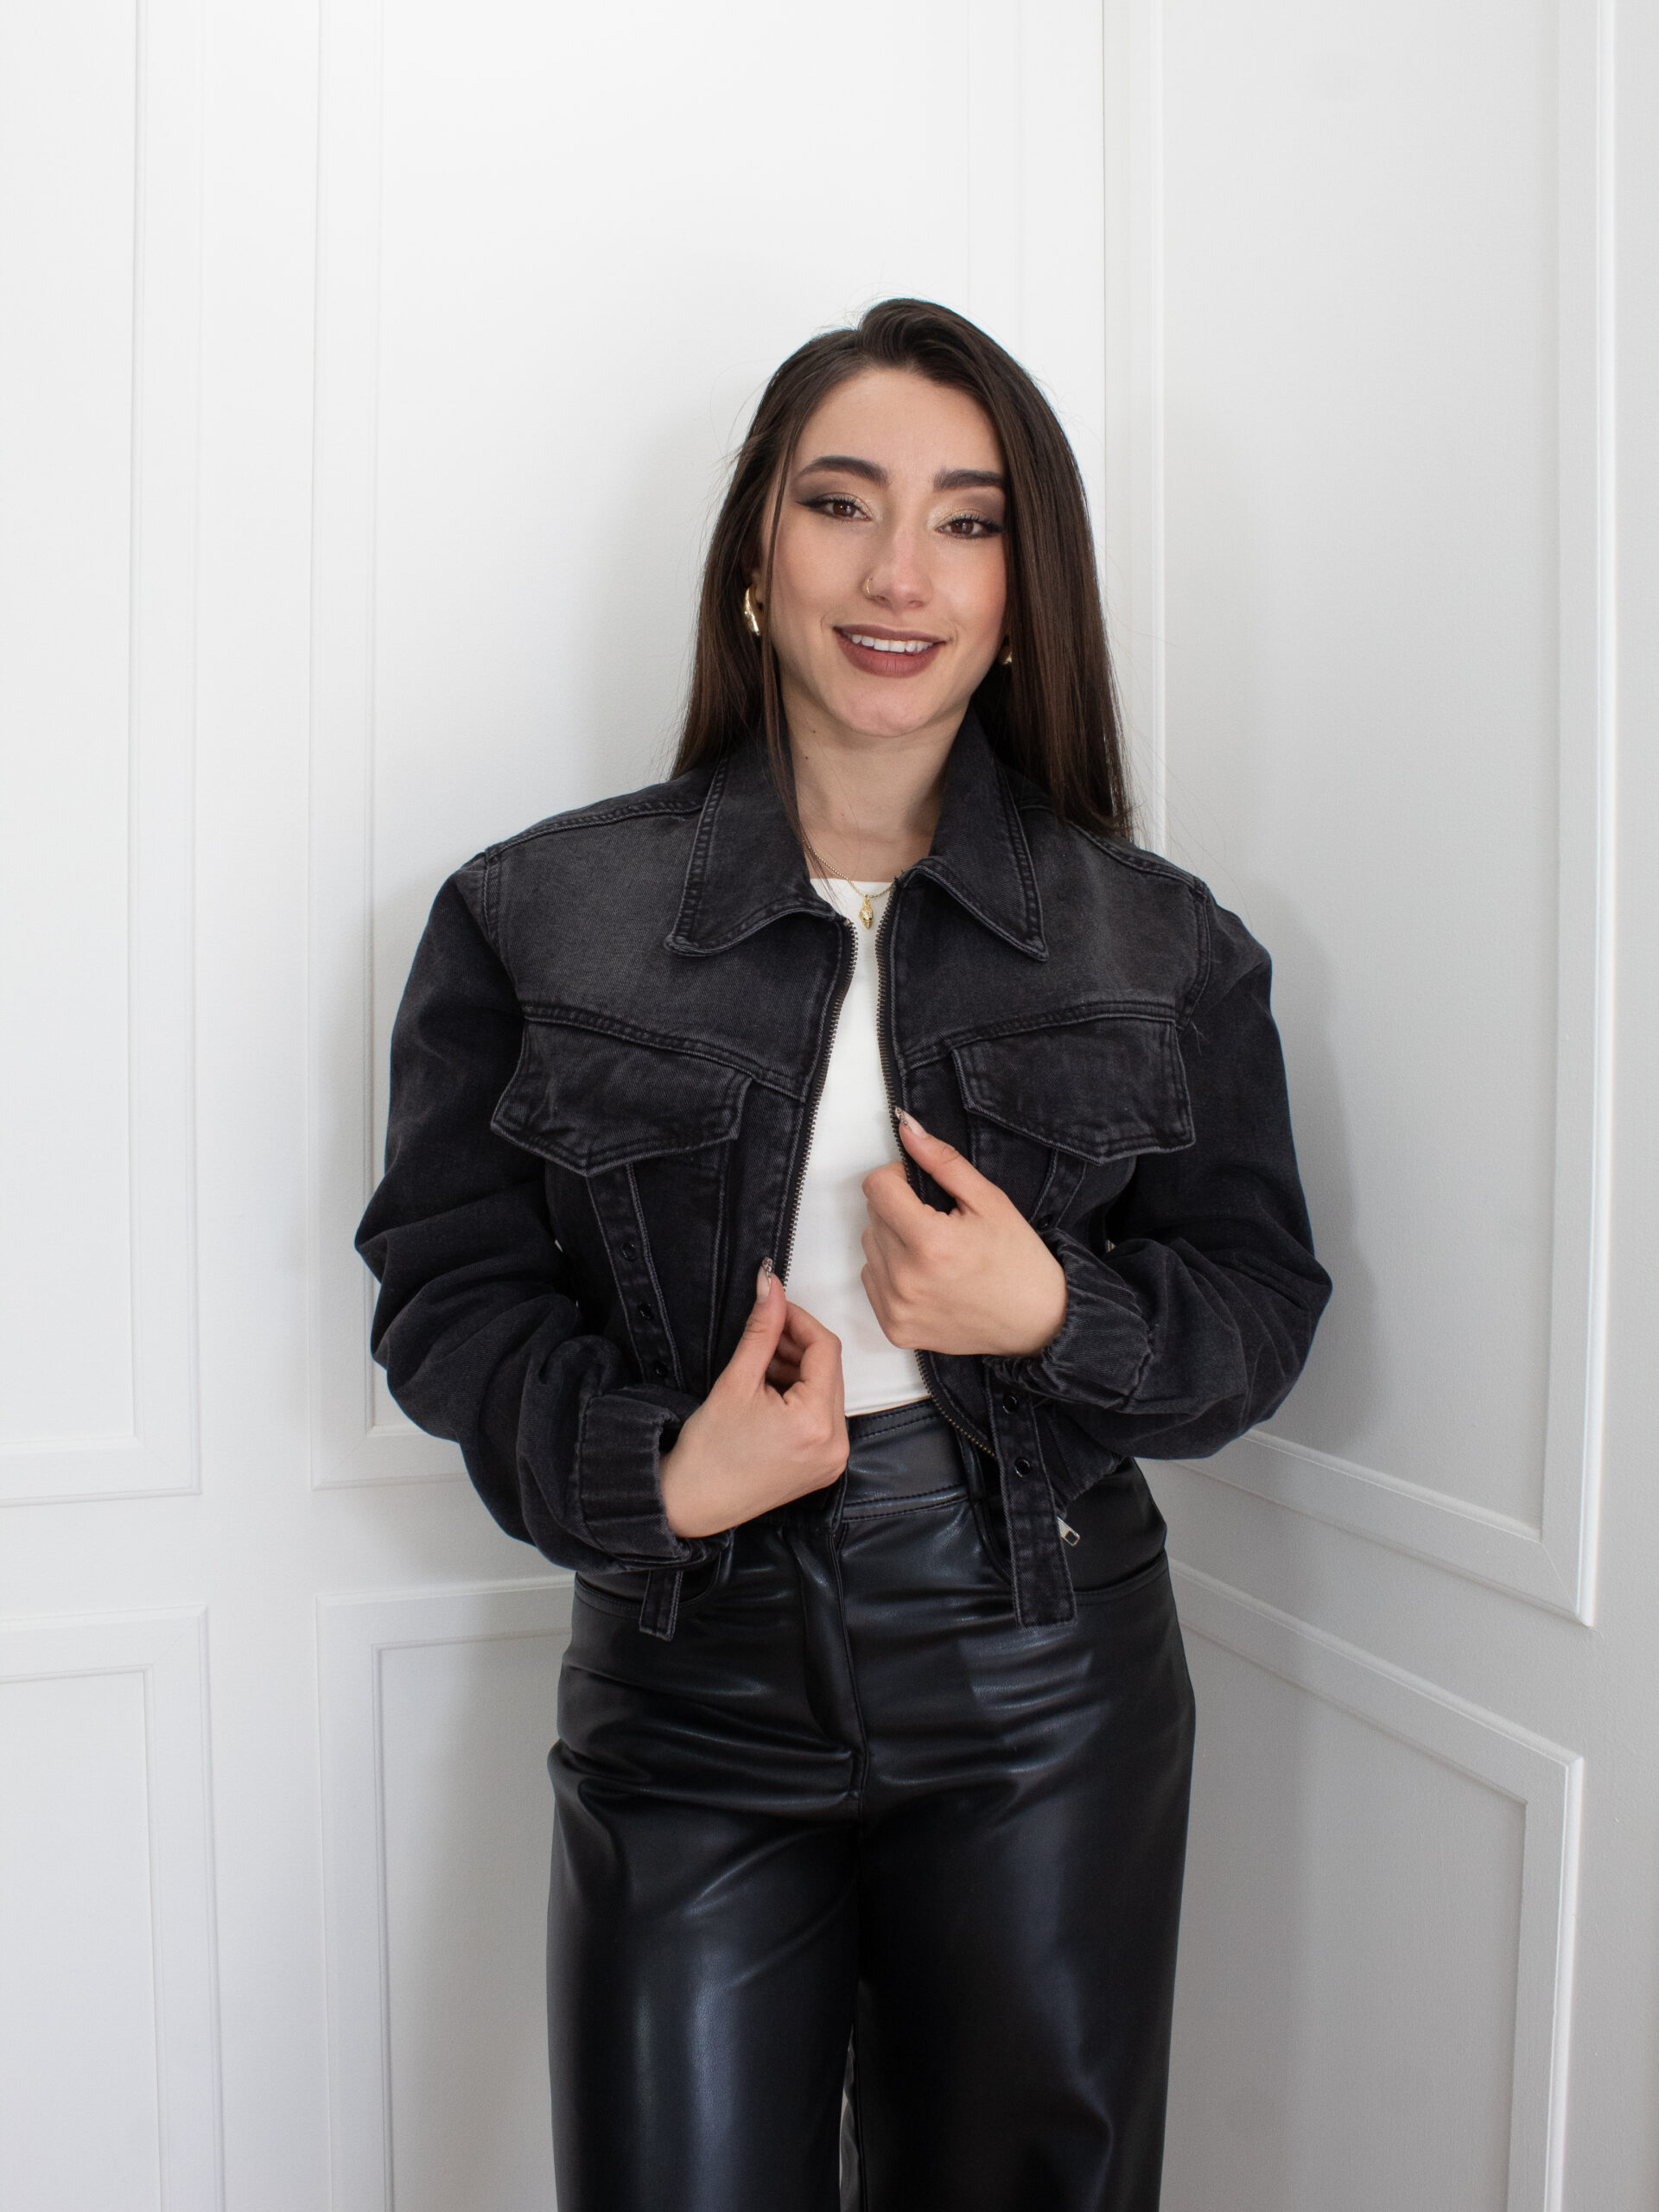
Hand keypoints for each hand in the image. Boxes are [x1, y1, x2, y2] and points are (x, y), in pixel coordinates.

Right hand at [659, 1262, 847, 1537]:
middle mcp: (835, 1444)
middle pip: (830, 1370)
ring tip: (761, 1367)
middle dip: (798, 1345)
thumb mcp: (736, 1381)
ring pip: (827, 1391)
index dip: (801, 1321)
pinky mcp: (824, 1466)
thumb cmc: (708, 1451)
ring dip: (799, 1370)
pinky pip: (823, 1416)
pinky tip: (770, 1392)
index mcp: (816, 1423)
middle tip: (764, 1335)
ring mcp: (832, 1458)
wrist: (693, 1502)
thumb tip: (772, 1287)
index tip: (776, 1307)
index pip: (826, 1349)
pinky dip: (801, 1396)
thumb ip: (762, 1330)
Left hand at [860, 1113, 1067, 1358]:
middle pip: (873, 1216)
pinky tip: (927, 1276)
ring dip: (893, 1240)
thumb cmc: (1019, 1261)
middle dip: (898, 1209)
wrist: (1038, 1324)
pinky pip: (872, 1281)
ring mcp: (897, 1308)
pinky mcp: (894, 1329)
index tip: (921, 1187)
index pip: (876, 1187)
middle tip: (938, 1223)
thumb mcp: (990, 1201)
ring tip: (934, 1252)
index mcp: (930, 1242)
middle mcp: (905, 1278)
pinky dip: (892, 1272)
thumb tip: (906, 1128)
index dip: (897, 1177)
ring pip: (870, 1247)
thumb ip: (943, 1162)